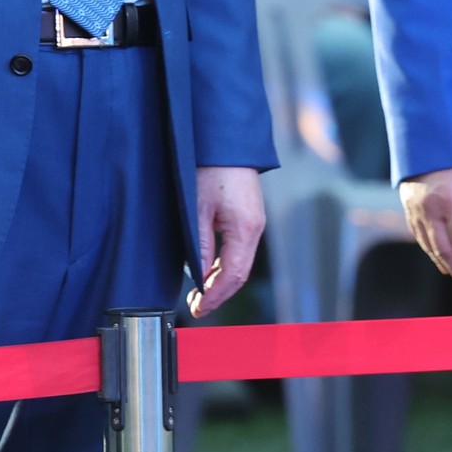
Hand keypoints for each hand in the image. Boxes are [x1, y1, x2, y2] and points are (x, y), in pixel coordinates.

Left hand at [189, 167, 265, 315]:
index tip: (199, 308)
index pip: (232, 275)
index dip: (215, 296)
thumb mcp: (197, 208)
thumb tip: (198, 276)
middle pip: (239, 273)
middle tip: (196, 307)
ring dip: (221, 281)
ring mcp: (254, 224)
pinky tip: (209, 272)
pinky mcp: (249, 218)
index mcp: (245, 229)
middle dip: (219, 294)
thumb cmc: (210, 169)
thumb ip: (199, 244)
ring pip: (240, 264)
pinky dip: (225, 266)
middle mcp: (255, 230)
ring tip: (199, 294)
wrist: (226, 143)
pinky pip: (239, 251)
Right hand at [401, 164, 451, 295]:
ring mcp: (415, 210)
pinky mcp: (408, 208)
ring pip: (431, 248)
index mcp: (449, 200)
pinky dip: (433, 254)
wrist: (427, 133)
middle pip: (446, 251)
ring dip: (450, 268)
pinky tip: (444, 264)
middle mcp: (428, 209)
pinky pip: (421, 238)